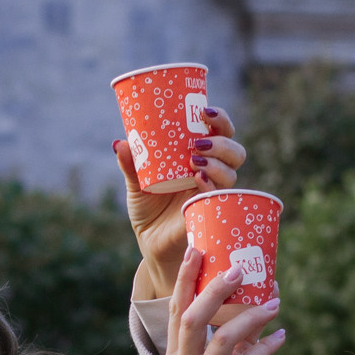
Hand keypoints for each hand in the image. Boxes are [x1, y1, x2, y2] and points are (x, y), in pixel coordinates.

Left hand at [121, 108, 245, 299]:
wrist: (149, 242)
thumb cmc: (148, 209)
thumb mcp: (136, 183)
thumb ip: (130, 164)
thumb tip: (119, 143)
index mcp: (198, 158)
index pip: (219, 132)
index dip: (220, 119)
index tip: (205, 111)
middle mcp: (211, 174)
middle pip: (234, 151)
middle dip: (222, 142)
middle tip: (199, 143)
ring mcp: (212, 194)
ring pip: (232, 172)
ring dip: (218, 163)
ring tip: (195, 162)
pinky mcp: (209, 211)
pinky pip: (219, 197)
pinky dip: (212, 186)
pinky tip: (199, 180)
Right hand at [167, 249, 284, 354]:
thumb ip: (231, 332)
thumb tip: (257, 291)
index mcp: (176, 354)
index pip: (176, 309)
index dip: (185, 279)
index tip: (197, 249)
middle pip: (193, 318)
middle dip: (216, 290)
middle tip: (240, 270)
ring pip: (224, 338)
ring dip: (253, 316)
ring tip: (275, 304)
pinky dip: (267, 346)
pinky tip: (282, 336)